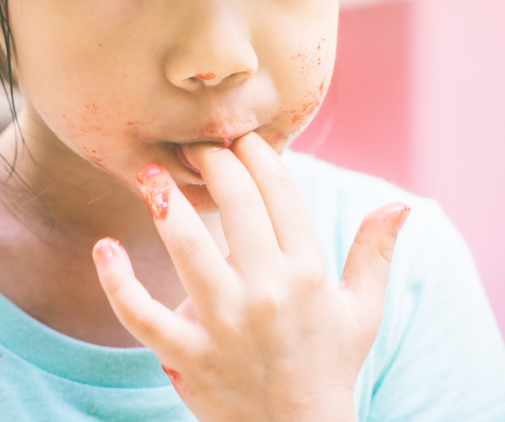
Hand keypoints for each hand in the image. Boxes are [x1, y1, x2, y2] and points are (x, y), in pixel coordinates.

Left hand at [92, 132, 409, 421]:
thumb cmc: (328, 367)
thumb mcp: (362, 313)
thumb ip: (375, 255)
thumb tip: (401, 206)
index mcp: (308, 274)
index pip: (282, 195)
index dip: (257, 155)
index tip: (239, 138)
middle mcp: (268, 291)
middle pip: (236, 205)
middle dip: (211, 163)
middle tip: (192, 147)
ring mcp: (225, 323)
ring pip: (188, 247)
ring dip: (165, 203)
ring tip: (149, 173)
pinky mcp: (188, 354)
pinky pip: (142, 314)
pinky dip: (117, 281)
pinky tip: (104, 249)